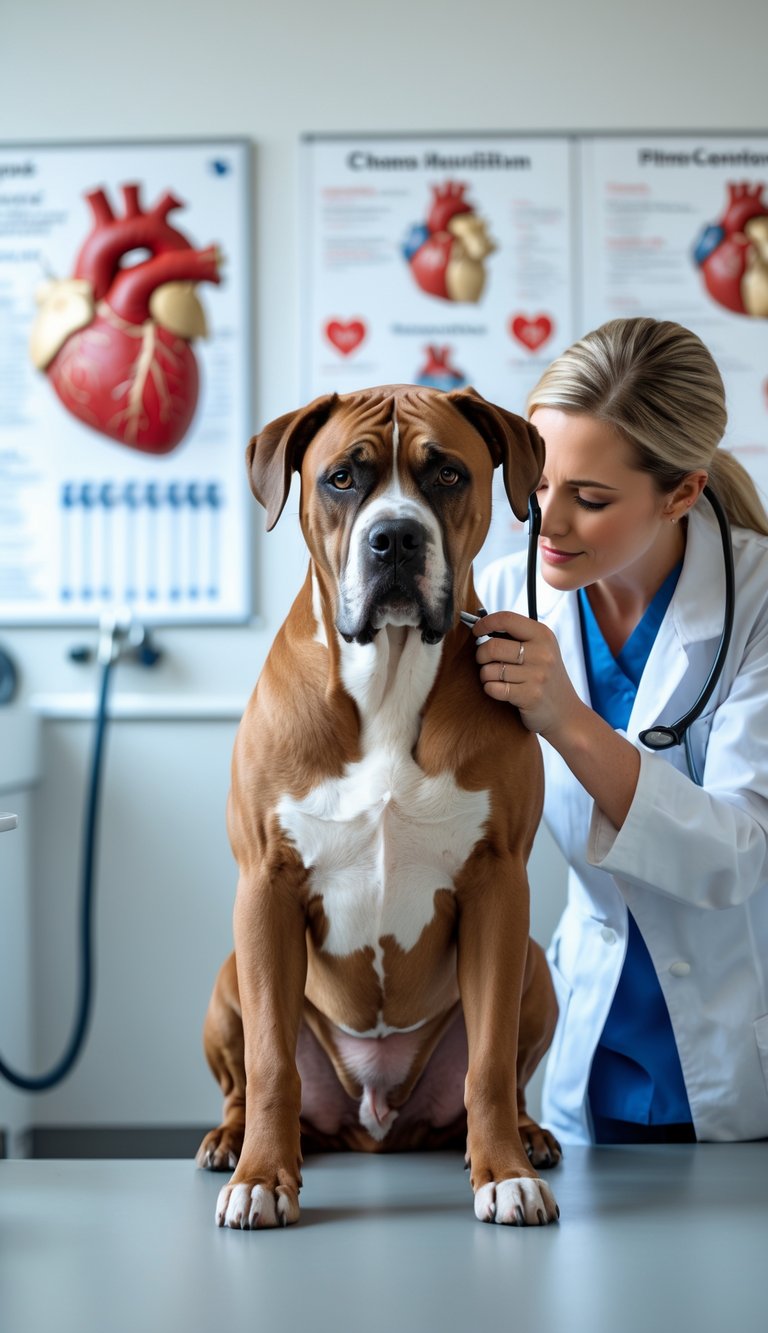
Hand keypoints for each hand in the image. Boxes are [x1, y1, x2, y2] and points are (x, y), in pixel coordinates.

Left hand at [472, 610, 582, 740]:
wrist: (566, 713)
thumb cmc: (546, 678)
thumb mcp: (542, 650)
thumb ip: (517, 637)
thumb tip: (482, 626)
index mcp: (543, 635)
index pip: (507, 619)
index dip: (485, 623)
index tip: (477, 630)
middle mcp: (542, 653)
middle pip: (493, 646)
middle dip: (481, 655)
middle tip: (484, 660)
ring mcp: (537, 675)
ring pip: (490, 669)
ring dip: (485, 675)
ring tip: (494, 678)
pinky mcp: (530, 696)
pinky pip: (494, 688)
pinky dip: (490, 689)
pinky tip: (500, 690)